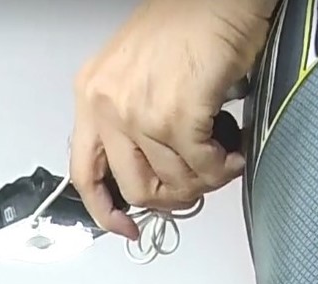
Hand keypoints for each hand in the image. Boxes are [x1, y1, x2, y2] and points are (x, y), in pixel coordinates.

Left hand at [70, 0, 271, 237]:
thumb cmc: (188, 21)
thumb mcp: (135, 70)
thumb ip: (131, 117)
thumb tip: (151, 167)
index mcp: (92, 95)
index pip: (84, 173)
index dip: (105, 212)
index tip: (125, 228)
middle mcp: (108, 106)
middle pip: (135, 187)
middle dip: (171, 198)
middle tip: (195, 187)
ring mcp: (141, 113)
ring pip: (174, 181)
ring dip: (206, 180)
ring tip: (222, 161)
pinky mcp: (179, 116)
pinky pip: (203, 167)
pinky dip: (223, 168)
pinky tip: (233, 153)